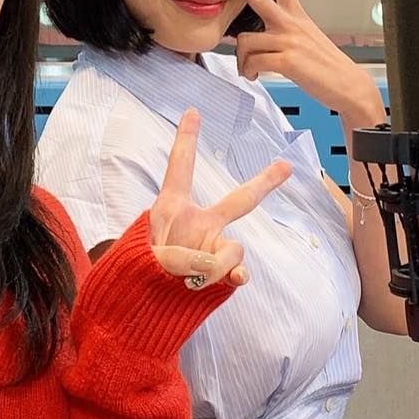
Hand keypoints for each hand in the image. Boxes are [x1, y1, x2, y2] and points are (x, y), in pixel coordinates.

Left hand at [146, 107, 291, 289]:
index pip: (180, 168)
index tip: (193, 111)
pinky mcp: (219, 274)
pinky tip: (235, 280)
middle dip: (264, 183)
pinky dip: (236, 276)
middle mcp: (197, 224)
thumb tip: (221, 266)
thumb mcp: (147, 256)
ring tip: (189, 278)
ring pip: (235, 247)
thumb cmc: (133, 274)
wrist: (135, 307)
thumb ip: (182, 257)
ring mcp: (211, 248)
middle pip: (239, 200)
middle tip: (286, 166)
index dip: (186, 139)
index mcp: (171, 208)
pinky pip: (238, 270)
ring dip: (217, 264)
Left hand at [230, 0, 383, 126]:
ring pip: (245, 41)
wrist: (349, 88)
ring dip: (241, 59)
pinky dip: (249, 71)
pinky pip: (253, 62)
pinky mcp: (287, 60)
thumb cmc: (326, 68)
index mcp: (297, 16)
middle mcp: (292, 24)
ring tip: (249, 68)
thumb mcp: (306, 42)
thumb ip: (283, 34)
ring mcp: (289, 40)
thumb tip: (258, 40)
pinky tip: (254, 76)